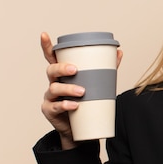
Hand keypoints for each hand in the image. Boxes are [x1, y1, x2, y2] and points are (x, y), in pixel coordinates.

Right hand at [39, 32, 122, 148]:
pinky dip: (65, 105)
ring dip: (68, 88)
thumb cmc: (86, 102)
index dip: (46, 46)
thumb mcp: (95, 85)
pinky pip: (55, 106)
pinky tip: (74, 105)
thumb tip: (119, 52)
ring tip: (82, 92)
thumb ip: (105, 69)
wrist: (79, 129)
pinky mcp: (50, 111)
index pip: (52, 57)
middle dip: (61, 68)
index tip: (44, 34)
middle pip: (51, 70)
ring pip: (54, 88)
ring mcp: (50, 97)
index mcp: (62, 74)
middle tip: (75, 70)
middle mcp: (53, 83)